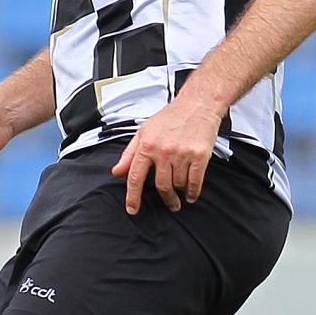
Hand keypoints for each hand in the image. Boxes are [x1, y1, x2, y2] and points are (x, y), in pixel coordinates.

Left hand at [111, 96, 224, 212]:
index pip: (135, 177)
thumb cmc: (170, 118)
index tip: (133, 209)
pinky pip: (195, 181)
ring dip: (180, 192)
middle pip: (161, 186)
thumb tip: (116, 172)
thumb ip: (129, 154)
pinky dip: (193, 192)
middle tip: (170, 205)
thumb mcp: (143, 132)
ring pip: (178, 184)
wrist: (197, 105)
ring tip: (181, 192)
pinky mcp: (199, 156)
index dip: (133, 196)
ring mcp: (182, 154)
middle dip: (166, 199)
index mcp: (147, 145)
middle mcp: (163, 151)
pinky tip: (191, 194)